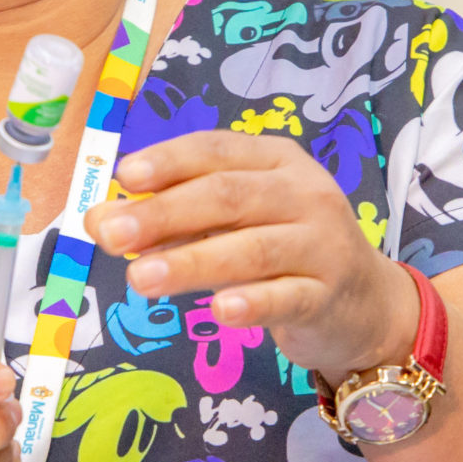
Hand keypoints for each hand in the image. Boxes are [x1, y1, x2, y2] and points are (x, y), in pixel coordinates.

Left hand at [89, 129, 417, 384]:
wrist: (363, 304)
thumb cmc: (283, 252)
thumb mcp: (228, 226)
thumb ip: (169, 219)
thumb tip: (99, 219)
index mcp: (276, 161)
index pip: (217, 150)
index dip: (171, 161)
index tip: (125, 176)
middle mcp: (304, 193)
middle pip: (229, 196)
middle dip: (165, 214)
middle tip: (113, 236)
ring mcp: (322, 244)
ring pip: (253, 248)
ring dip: (193, 261)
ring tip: (141, 278)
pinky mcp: (328, 295)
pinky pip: (288, 296)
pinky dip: (253, 302)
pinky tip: (220, 310)